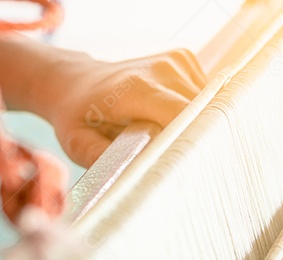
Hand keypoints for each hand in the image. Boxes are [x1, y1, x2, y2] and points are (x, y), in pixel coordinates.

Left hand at [43, 49, 206, 166]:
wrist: (77, 82)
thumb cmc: (77, 117)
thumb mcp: (76, 142)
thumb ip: (102, 157)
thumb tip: (131, 175)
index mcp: (135, 88)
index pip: (183, 116)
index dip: (190, 143)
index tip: (186, 168)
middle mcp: (162, 68)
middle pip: (200, 113)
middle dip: (192, 140)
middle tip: (175, 164)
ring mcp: (176, 61)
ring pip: (206, 105)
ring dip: (193, 127)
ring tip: (164, 137)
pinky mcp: (185, 60)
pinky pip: (203, 96)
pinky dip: (192, 114)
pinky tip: (168, 121)